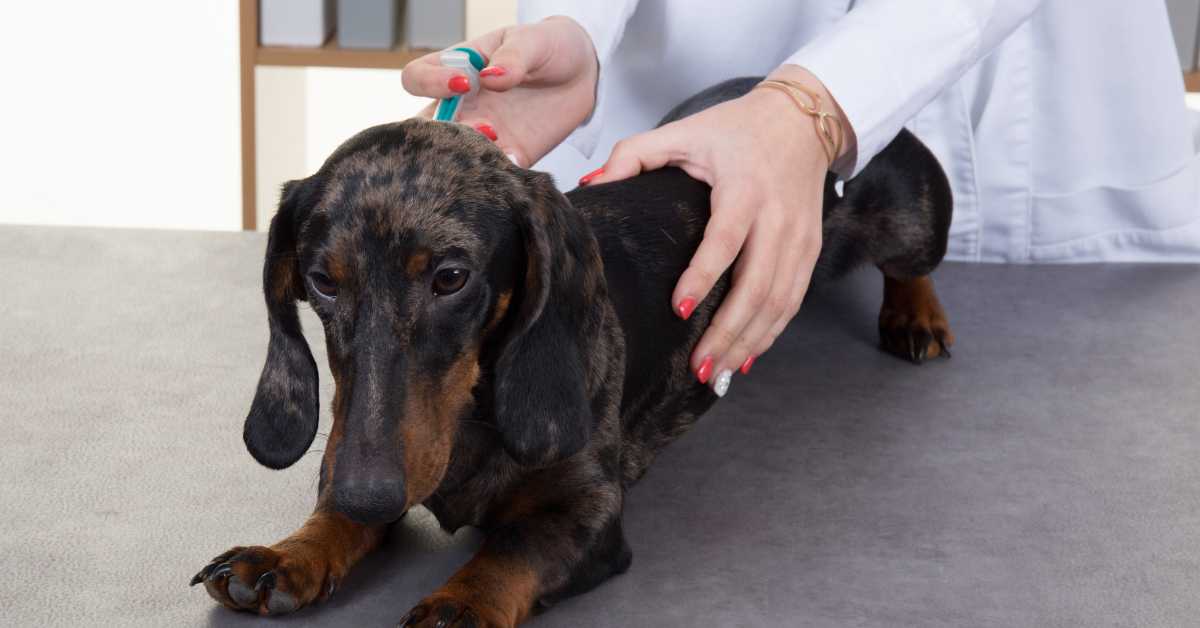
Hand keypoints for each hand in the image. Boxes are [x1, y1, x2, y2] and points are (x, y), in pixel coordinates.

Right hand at [402, 17, 598, 166]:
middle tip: (478, 125)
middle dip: (440, 133)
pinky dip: (498, 173)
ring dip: (467, 156)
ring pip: (454, 156)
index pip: (416, 78)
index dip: (430, 84)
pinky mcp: (510, 156)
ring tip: (496, 140)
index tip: (463, 83)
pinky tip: (513, 161)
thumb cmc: (547, 47)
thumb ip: (512, 56)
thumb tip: (490, 78)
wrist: (580, 74)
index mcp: (455, 70)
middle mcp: (461, 106)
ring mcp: (483, 134)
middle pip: (424, 128)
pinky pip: (493, 173)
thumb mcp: (531, 40)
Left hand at [583, 66, 854, 395]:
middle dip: (728, 332)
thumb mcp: (683, 131)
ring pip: (778, 302)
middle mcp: (778, 216)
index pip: (726, 239)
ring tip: (715, 374)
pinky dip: (769, 334)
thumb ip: (633, 154)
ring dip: (748, 343)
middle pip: (758, 285)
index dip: (704, 276)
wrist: (803, 120)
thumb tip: (592, 184)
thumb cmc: (737, 128)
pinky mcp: (810, 250)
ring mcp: (799, 237)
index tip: (679, 309)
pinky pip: (792, 301)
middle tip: (697, 367)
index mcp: (745, 187)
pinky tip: (744, 359)